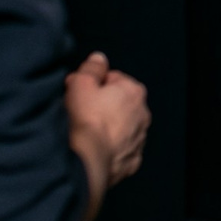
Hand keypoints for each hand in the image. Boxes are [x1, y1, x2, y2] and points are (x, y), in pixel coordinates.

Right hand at [65, 51, 150, 184]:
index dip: (92, 84)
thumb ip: (91, 68)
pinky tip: (95, 150)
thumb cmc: (86, 119)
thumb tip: (98, 58)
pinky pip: (121, 150)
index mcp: (134, 91)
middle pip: (118, 104)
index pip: (112, 79)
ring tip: (86, 133)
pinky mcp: (132, 161)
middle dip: (101, 106)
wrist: (89, 160)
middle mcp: (143, 114)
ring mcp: (139, 139)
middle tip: (79, 112)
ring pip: (122, 128)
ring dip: (107, 128)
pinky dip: (110, 149)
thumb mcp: (82, 84)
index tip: (77, 92)